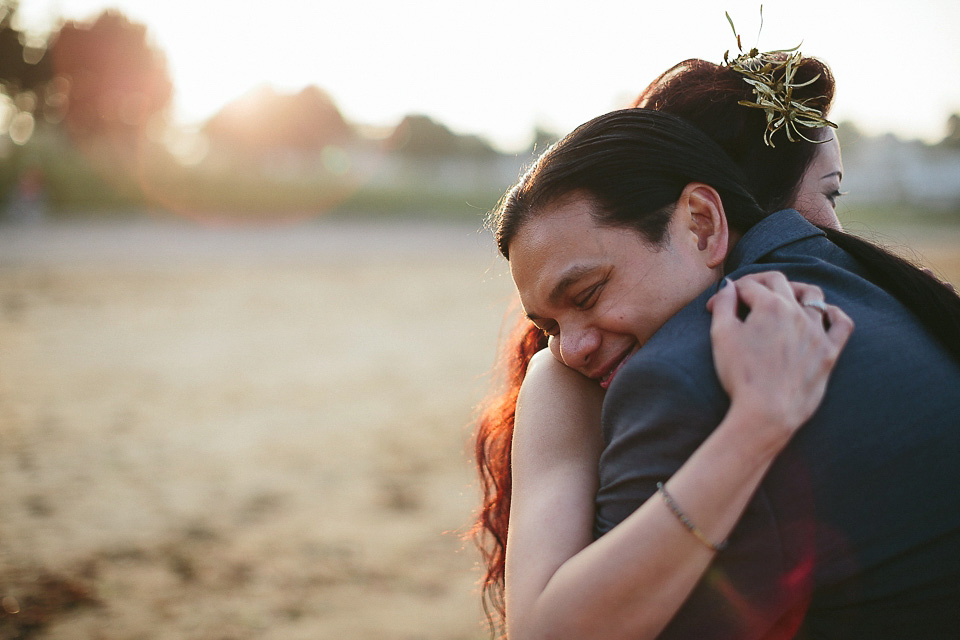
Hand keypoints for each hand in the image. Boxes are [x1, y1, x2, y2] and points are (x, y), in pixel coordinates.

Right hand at [706, 272, 853, 442]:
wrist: (767, 412)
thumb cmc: (741, 376)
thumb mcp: (721, 335)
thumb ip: (724, 304)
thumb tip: (728, 286)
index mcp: (769, 305)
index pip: (748, 286)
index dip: (729, 293)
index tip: (715, 308)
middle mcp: (796, 312)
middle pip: (779, 282)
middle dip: (758, 282)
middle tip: (745, 293)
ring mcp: (816, 331)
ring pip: (813, 296)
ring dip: (796, 290)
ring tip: (784, 297)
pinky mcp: (829, 352)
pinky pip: (841, 324)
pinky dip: (834, 314)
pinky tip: (825, 314)